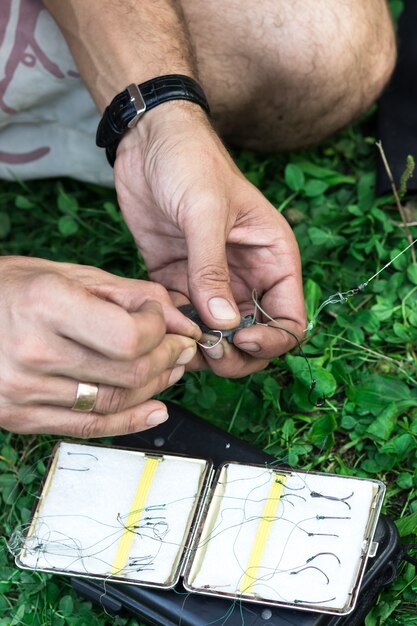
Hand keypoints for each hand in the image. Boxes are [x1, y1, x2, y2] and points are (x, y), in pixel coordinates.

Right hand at [0, 257, 199, 436]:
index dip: (160, 330)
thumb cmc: (10, 288)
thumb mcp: (69, 275)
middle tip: (181, 347)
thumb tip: (181, 317)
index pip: (129, 337)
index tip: (160, 319)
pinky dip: (130, 421)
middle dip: (168, 359)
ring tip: (170, 370)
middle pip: (128, 372)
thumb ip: (130, 293)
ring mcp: (23, 391)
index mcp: (45, 305)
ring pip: (114, 402)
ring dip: (155, 387)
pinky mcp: (19, 417)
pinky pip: (88, 427)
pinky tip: (154, 409)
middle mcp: (33, 351)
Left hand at [115, 103, 305, 376]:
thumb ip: (212, 268)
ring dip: (202, 349)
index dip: (271, 341)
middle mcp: (247, 275)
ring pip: (218, 336)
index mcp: (272, 258)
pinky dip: (175, 331)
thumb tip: (222, 325)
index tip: (239, 340)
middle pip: (254, 338)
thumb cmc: (189, 160)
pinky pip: (183, 319)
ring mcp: (212, 280)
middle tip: (207, 353)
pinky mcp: (178, 279)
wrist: (147, 139)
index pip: (289, 320)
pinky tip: (158, 326)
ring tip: (178, 344)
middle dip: (235, 355)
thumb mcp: (205, 210)